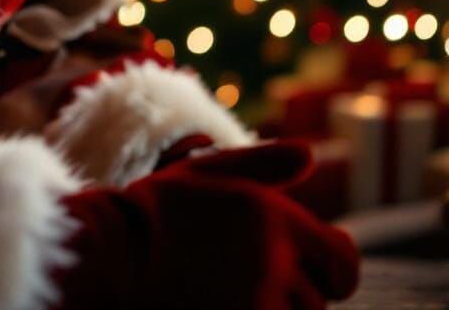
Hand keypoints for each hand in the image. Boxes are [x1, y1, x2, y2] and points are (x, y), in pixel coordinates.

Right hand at [57, 141, 358, 308]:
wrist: (106, 257)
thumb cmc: (154, 210)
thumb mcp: (206, 171)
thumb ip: (262, 163)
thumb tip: (310, 155)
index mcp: (274, 218)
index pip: (343, 263)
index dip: (330, 268)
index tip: (305, 270)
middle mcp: (275, 264)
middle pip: (318, 302)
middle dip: (291, 292)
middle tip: (242, 277)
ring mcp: (258, 303)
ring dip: (269, 308)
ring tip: (224, 290)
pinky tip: (216, 302)